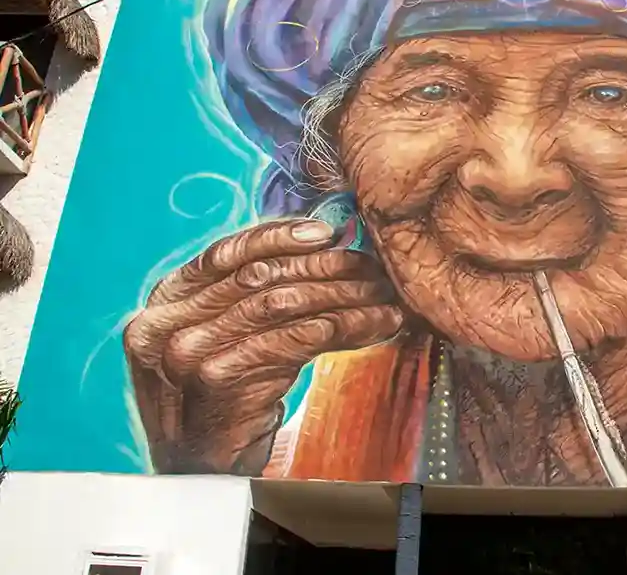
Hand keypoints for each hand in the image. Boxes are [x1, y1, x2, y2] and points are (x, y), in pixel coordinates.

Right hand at [123, 218, 403, 474]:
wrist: (200, 473)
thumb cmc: (219, 400)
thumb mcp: (217, 338)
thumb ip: (243, 297)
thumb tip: (318, 248)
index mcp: (163, 303)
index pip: (225, 253)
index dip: (278, 236)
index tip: (325, 231)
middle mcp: (166, 324)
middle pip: (261, 276)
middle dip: (324, 267)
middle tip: (371, 268)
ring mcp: (188, 352)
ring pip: (285, 303)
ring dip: (344, 296)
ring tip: (384, 297)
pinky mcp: (221, 379)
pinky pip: (299, 338)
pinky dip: (346, 326)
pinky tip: (376, 325)